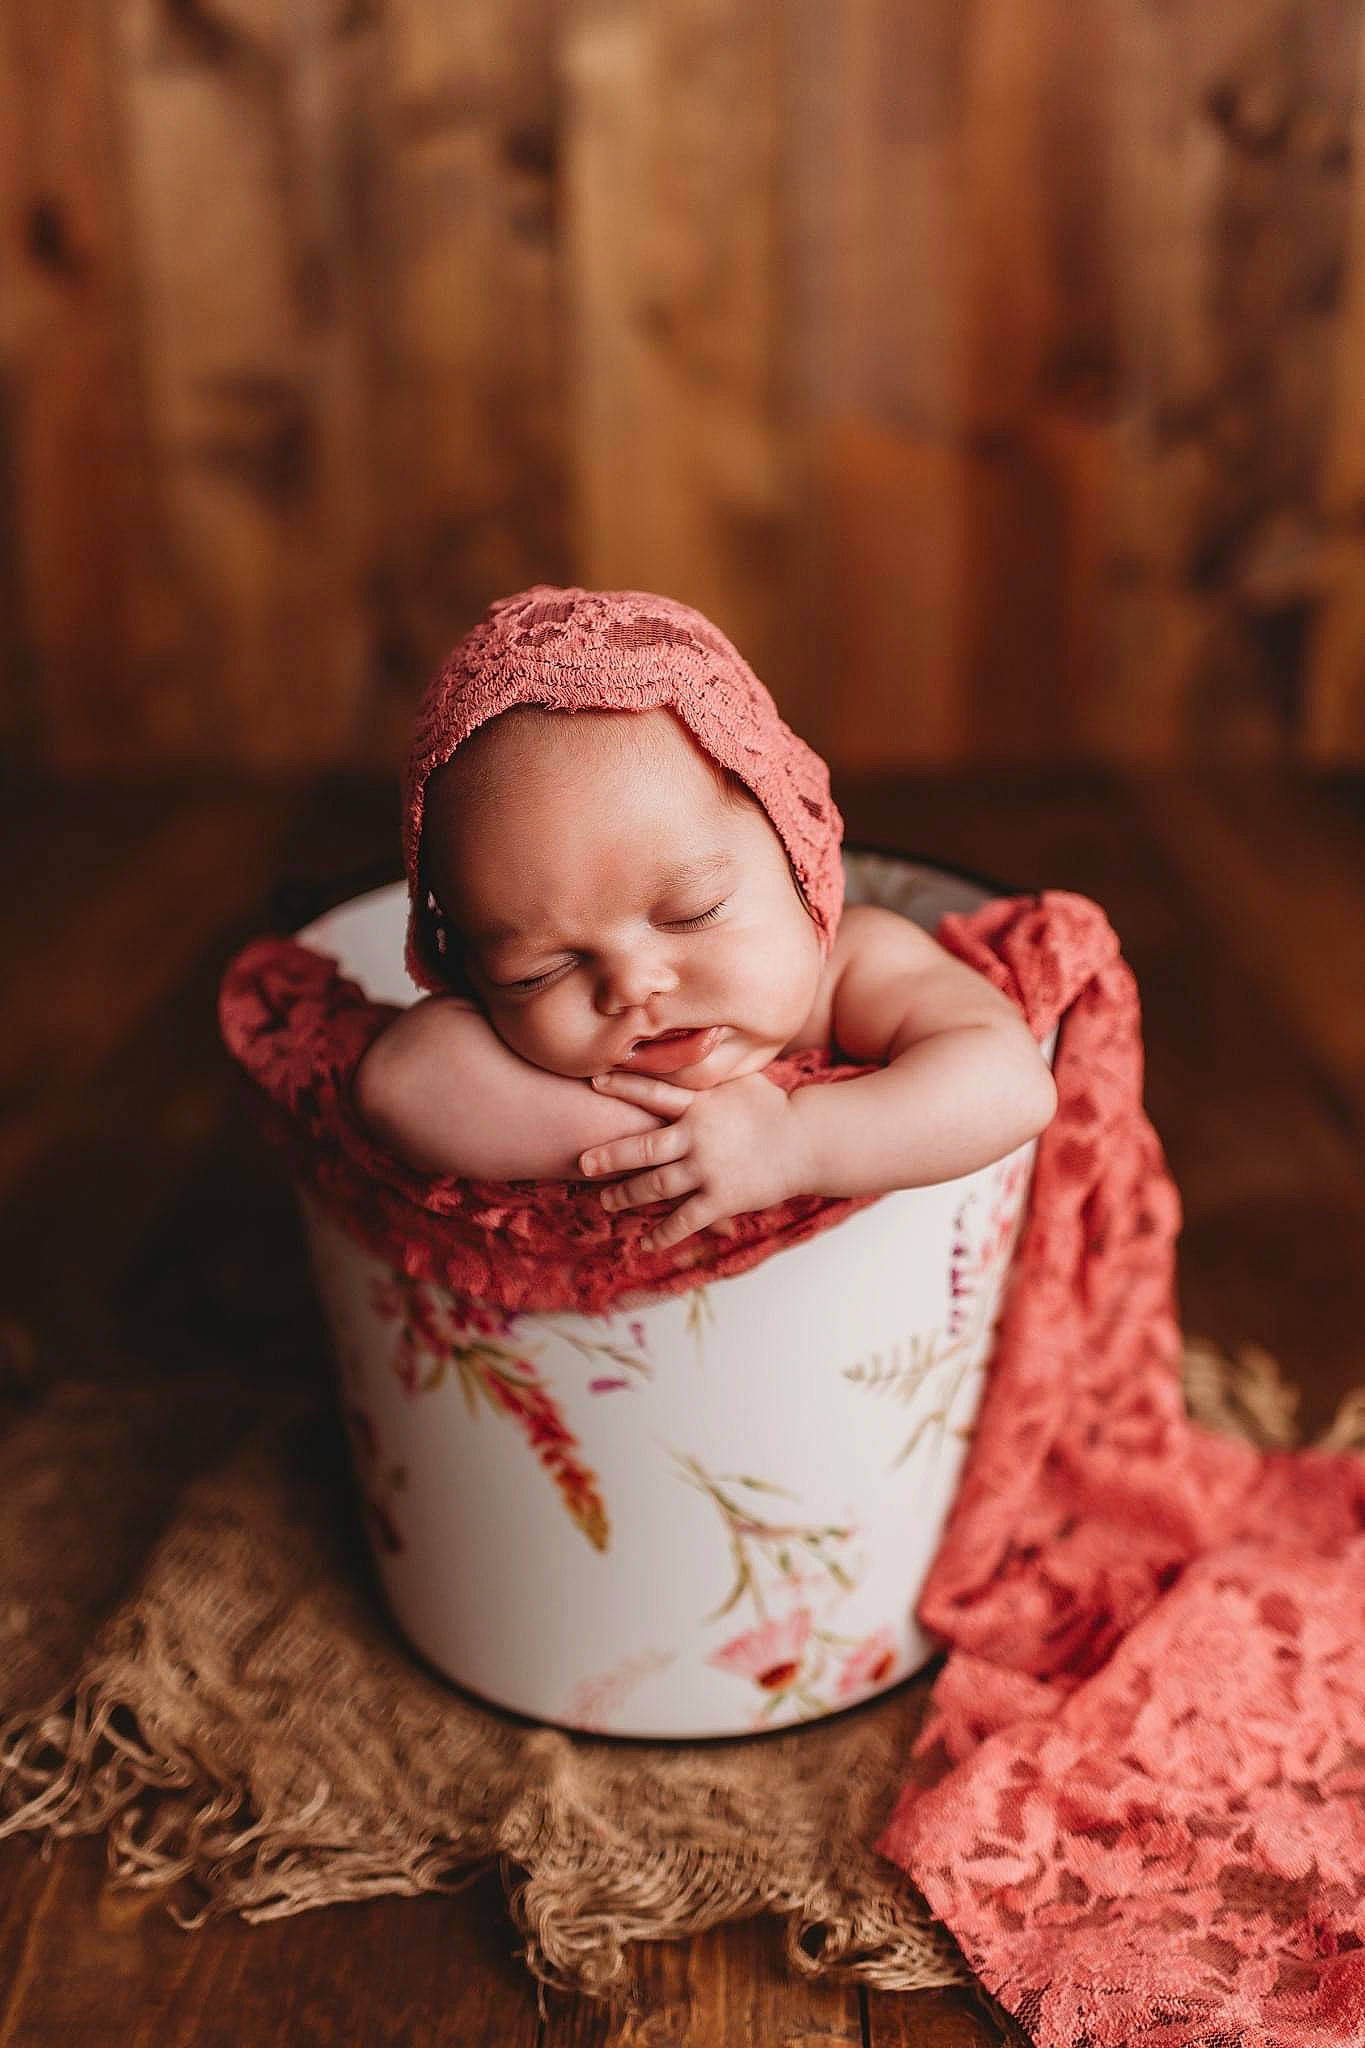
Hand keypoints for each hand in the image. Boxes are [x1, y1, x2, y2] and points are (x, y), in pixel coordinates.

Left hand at [577, 1069, 813, 1251]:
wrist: (808, 1141)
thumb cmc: (773, 1107)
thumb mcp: (740, 1078)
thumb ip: (709, 1070)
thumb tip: (691, 1040)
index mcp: (700, 1104)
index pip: (654, 1092)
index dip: (623, 1086)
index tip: (593, 1081)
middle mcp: (698, 1136)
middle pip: (643, 1148)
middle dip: (610, 1156)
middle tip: (583, 1164)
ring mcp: (708, 1169)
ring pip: (657, 1186)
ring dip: (627, 1196)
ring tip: (605, 1203)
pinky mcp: (722, 1197)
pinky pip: (685, 1220)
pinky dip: (662, 1233)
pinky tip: (644, 1243)